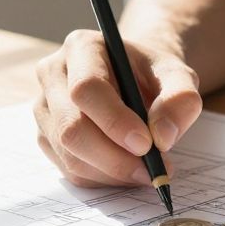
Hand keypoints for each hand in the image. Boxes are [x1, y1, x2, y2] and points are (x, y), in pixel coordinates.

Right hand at [34, 29, 202, 187]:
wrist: (135, 81)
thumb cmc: (153, 75)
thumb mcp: (179, 76)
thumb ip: (180, 99)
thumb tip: (163, 136)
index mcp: (82, 47)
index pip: (86, 88)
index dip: (114, 121)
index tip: (146, 144)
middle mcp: (53, 74)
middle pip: (71, 127)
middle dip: (113, 157)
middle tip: (151, 170)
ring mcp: (44, 107)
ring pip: (69, 153)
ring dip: (111, 172)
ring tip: (145, 170)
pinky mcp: (45, 136)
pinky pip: (68, 169)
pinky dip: (102, 178)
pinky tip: (126, 170)